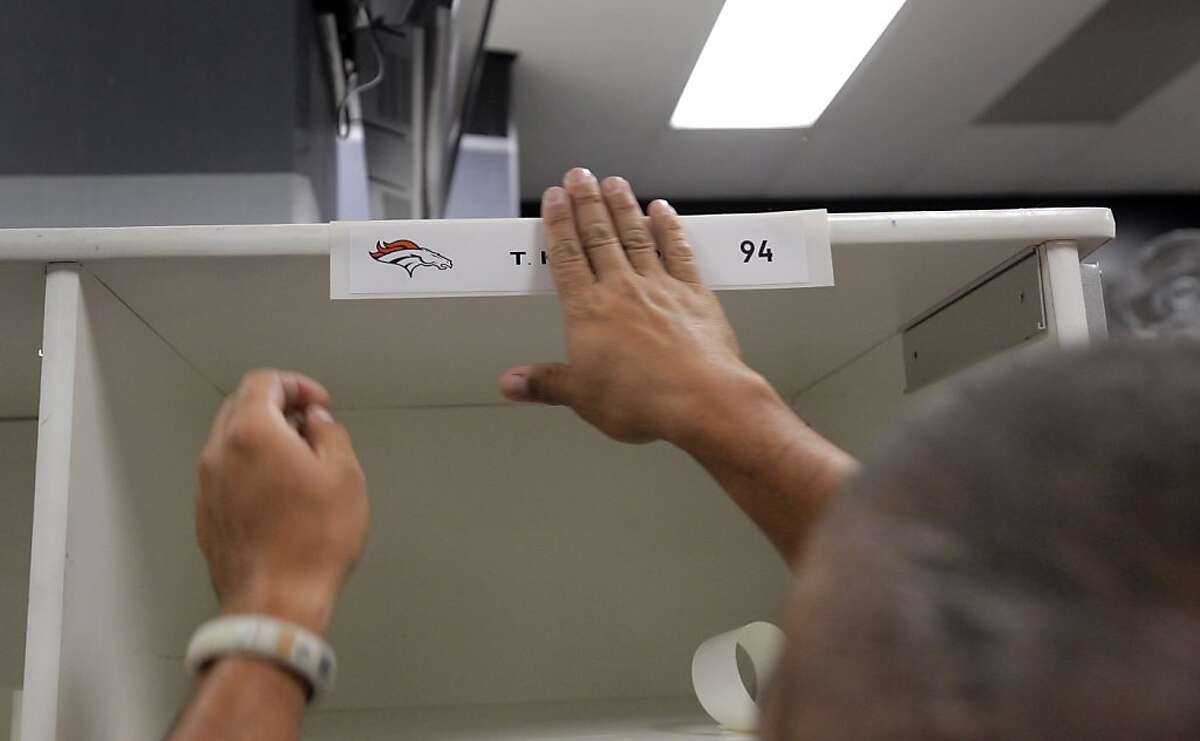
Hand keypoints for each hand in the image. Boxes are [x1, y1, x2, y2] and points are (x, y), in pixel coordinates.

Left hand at [196, 370, 367, 633]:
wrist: (277, 602)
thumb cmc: (313, 541)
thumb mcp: (344, 474)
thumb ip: (329, 433)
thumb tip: (316, 423)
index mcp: (251, 433)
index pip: (264, 382)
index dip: (296, 385)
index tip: (319, 403)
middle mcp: (220, 454)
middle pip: (241, 407)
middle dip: (277, 406)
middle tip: (310, 423)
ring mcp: (208, 487)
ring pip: (230, 441)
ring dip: (263, 438)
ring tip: (299, 460)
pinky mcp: (207, 516)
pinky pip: (226, 475)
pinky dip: (250, 468)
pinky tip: (280, 492)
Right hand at [498, 167, 779, 446]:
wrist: (701, 400)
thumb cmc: (644, 400)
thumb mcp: (582, 396)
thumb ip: (546, 383)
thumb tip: (512, 382)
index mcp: (588, 311)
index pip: (567, 257)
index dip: (559, 224)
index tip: (555, 199)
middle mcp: (622, 290)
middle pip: (599, 236)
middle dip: (588, 203)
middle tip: (580, 176)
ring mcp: (660, 287)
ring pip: (636, 236)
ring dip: (623, 207)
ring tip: (614, 183)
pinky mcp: (694, 294)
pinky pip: (678, 251)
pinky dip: (669, 229)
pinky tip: (663, 212)